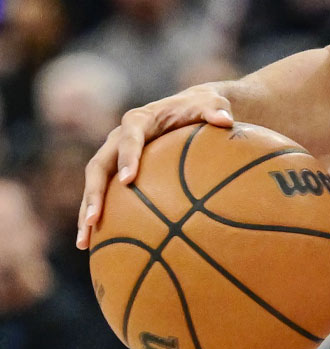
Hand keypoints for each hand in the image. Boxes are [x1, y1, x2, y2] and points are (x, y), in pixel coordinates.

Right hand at [78, 86, 233, 249]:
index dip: (127, 158)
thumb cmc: (202, 107)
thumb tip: (226, 121)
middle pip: (98, 166)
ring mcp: (114, 155)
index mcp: (139, 120)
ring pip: (94, 184)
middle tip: (94, 219)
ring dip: (87, 211)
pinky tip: (98, 244)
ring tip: (84, 242)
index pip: (129, 138)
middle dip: (93, 193)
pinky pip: (104, 194)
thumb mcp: (212, 104)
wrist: (187, 107)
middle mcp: (118, 138)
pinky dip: (99, 216)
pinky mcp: (116, 170)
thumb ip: (215, 111)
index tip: (128, 180)